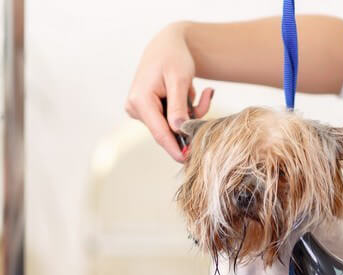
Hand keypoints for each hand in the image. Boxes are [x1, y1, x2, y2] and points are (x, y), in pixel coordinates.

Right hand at [125, 22, 213, 162]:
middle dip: (190, 121)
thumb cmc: (174, 57)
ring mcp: (140, 111)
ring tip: (202, 92)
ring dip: (190, 113)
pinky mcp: (149, 111)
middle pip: (167, 131)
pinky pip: (171, 120)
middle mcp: (135, 108)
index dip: (175, 148)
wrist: (168, 44)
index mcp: (140, 101)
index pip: (159, 133)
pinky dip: (186, 111)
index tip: (189, 161)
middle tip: (207, 97)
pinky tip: (193, 94)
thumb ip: (178, 106)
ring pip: (172, 126)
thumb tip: (178, 131)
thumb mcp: (179, 79)